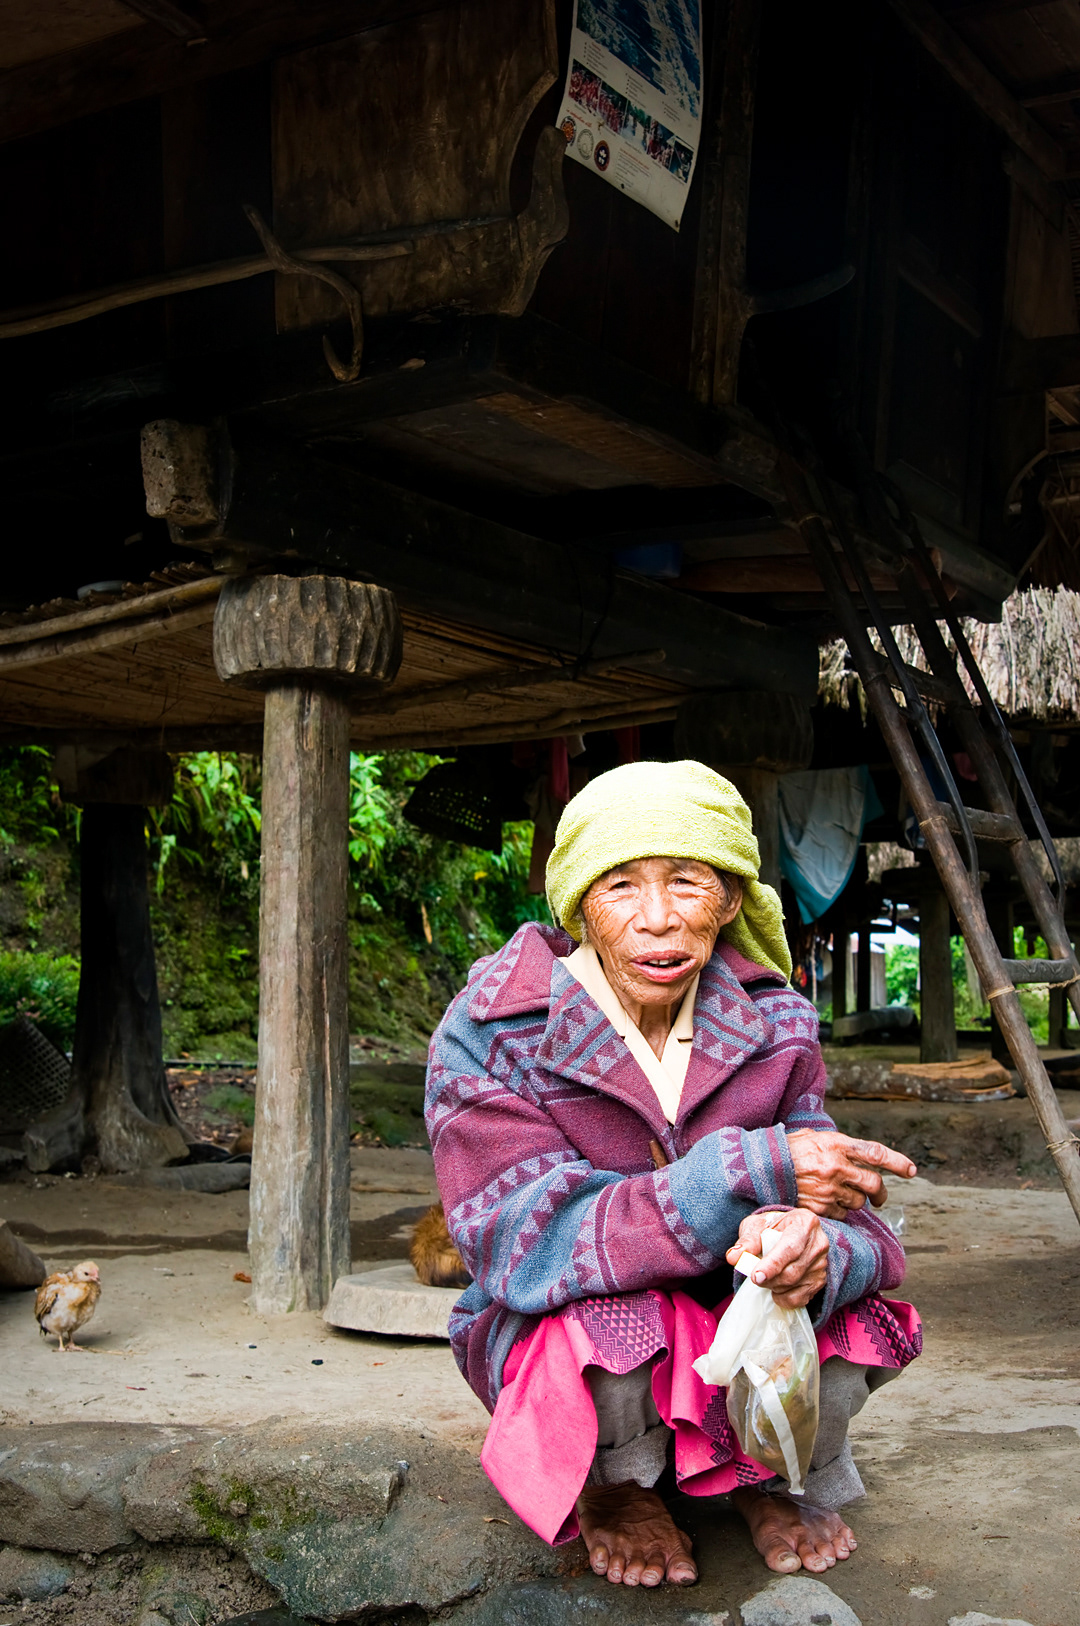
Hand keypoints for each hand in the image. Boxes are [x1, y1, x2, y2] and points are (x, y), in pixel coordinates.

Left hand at [725, 1209, 828, 1308]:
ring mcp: (822, 1264)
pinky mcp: (821, 1280)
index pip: (790, 1247)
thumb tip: (733, 1257)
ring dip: (775, 1287)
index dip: (773, 1264)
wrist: (791, 1231)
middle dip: (769, 1279)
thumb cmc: (773, 1226)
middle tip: (755, 1278)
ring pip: (796, 1285)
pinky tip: (776, 1289)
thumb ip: (747, 1241)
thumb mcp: (757, 1225)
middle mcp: (818, 1243)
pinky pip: (801, 1298)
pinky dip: (784, 1298)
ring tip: (766, 1277)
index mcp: (804, 1223)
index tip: (756, 1276)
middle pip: (793, 1270)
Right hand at [786, 1130, 915, 1219]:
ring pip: (859, 1202)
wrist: (761, 1168)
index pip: (876, 1153)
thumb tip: (859, 1155)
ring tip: (843, 1197)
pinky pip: (841, 1214)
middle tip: (879, 1197)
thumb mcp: (814, 1137)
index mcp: (837, 1144)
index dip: (898, 1162)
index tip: (911, 1170)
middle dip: (881, 1193)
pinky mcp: (819, 1207)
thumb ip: (838, 1145)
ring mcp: (828, 1189)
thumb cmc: (788, 1150)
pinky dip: (840, 1211)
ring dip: (857, 1202)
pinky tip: (828, 1204)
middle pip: (874, 1183)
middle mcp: (836, 1167)